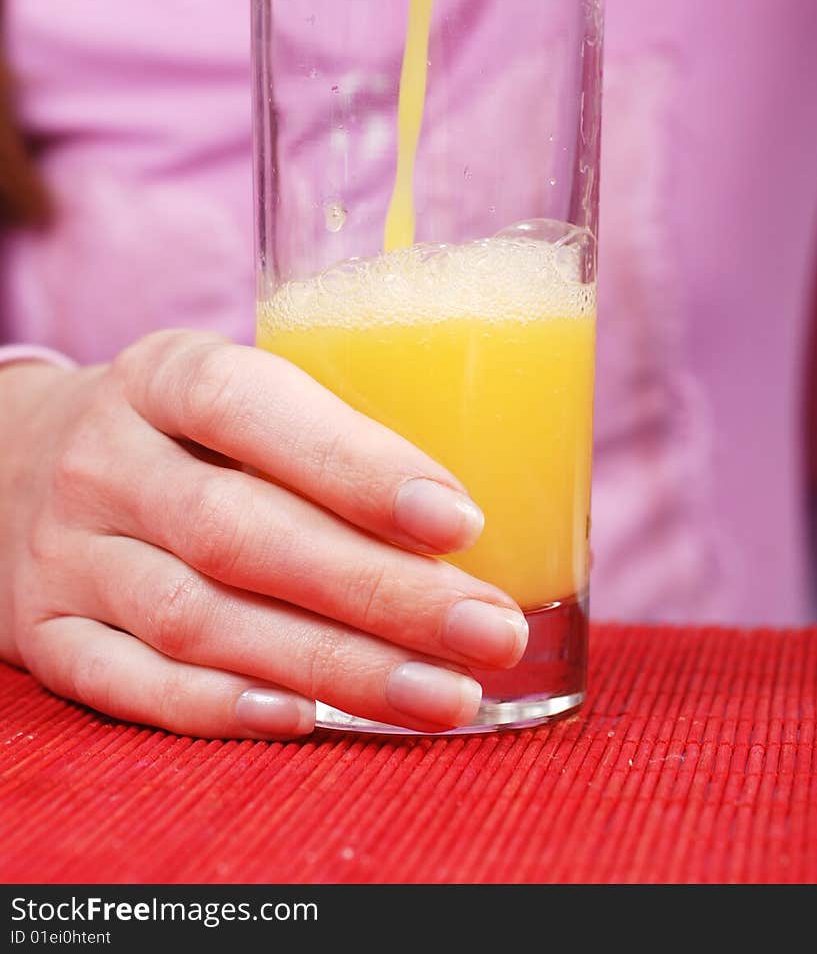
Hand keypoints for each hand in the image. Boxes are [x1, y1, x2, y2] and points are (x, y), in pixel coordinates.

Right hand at [2, 330, 526, 738]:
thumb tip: (476, 517)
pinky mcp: (45, 633)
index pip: (248, 406)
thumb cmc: (178, 429)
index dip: (352, 464)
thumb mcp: (229, 389)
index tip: (459, 520)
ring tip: (446, 694)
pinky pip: (129, 685)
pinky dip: (221, 709)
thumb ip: (322, 427)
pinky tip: (312, 722)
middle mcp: (103, 461)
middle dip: (377, 591)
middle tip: (488, 629)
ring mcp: (66, 553)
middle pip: (239, 532)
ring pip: (199, 621)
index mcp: (160, 375)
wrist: (20, 462)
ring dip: (333, 666)